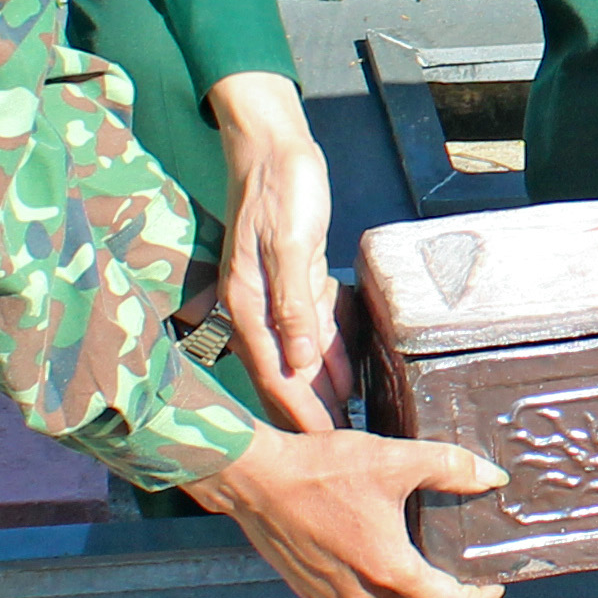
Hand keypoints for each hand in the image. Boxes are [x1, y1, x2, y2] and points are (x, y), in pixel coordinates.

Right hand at [191, 427, 508, 597]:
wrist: (255, 477)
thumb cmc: (322, 470)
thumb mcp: (395, 459)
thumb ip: (450, 467)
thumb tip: (491, 476)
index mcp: (388, 570)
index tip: (491, 586)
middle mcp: (359, 592)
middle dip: (442, 596)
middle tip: (459, 574)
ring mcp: (329, 593)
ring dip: (401, 585)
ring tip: (415, 555)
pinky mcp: (305, 584)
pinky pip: (348, 590)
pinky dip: (367, 577)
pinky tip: (368, 547)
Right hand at [206, 72, 336, 427]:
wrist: (272, 142)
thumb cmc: (280, 185)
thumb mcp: (289, 241)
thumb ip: (293, 302)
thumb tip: (301, 360)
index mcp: (247, 302)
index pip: (273, 373)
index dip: (296, 413)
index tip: (320, 448)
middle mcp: (256, 306)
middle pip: (284, 373)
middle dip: (307, 414)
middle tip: (340, 455)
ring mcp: (276, 295)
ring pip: (301, 355)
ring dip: (322, 390)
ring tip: (349, 428)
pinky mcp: (296, 279)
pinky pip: (314, 328)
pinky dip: (331, 355)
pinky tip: (350, 377)